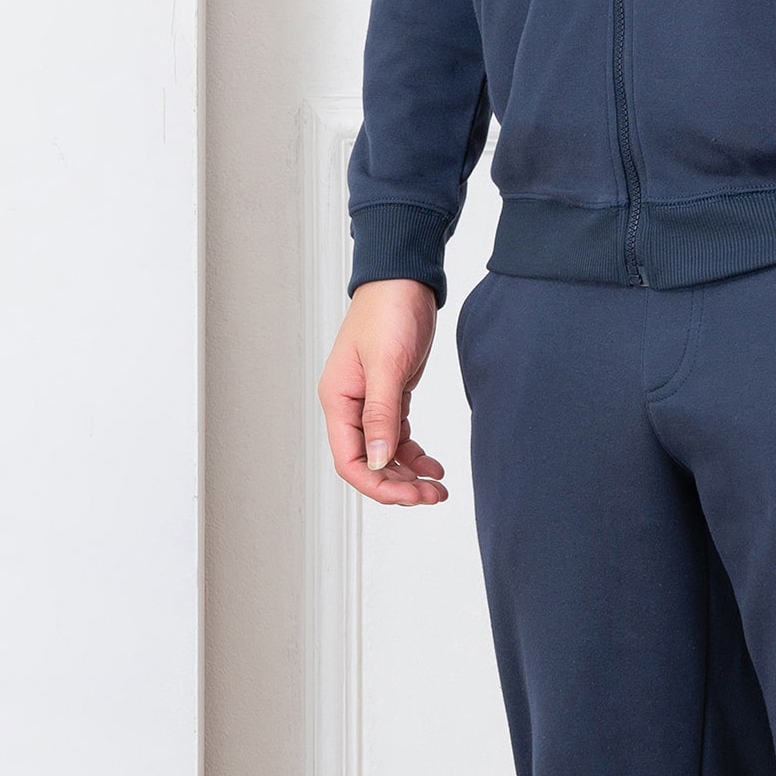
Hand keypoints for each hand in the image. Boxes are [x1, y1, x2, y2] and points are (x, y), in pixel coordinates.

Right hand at [319, 280, 449, 504]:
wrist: (405, 278)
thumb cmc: (389, 311)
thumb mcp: (387, 365)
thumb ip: (381, 414)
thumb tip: (377, 461)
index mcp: (338, 400)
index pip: (350, 461)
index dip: (378, 485)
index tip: (410, 497)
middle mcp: (350, 406)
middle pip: (368, 463)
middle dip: (398, 485)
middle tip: (432, 497)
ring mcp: (370, 402)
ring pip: (385, 453)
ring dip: (409, 474)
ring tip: (438, 488)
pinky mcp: (390, 394)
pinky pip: (398, 435)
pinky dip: (414, 453)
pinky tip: (433, 465)